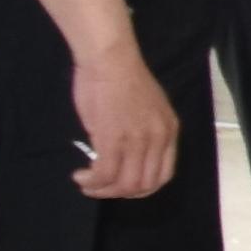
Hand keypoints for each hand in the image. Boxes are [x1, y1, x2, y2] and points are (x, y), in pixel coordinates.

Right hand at [69, 35, 179, 200]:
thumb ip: (139, 134)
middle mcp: (158, 139)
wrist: (110, 58)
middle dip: (119, 193)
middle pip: (144, 185)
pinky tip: (81, 176)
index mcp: (169, 131)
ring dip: (103, 190)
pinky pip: (105, 173)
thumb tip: (119, 155)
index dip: (141, 187)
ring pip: (125, 184)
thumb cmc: (121, 77)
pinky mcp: (114, 139)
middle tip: (100, 188)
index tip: (121, 185)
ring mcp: (138, 140)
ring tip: (86, 184)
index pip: (162, 175)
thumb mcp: (144, 110)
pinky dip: (92, 181)